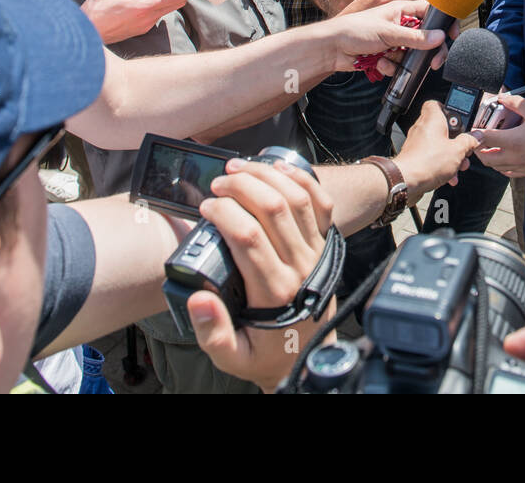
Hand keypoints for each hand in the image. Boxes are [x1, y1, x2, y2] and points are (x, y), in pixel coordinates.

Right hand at [79, 0, 192, 44]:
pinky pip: (155, 16)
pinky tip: (148, 0)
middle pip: (174, 4)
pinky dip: (157, 6)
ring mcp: (145, 26)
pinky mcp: (141, 30)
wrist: (87, 32)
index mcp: (144, 6)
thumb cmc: (97, 11)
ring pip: (165, 10)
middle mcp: (148, 18)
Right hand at [188, 158, 336, 391]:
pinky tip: (277, 167)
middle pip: (273, 209)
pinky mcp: (326, 246)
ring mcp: (316, 253)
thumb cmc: (264, 354)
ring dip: (267, 176)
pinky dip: (302, 180)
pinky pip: (321, 204)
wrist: (306, 358)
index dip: (224, 213)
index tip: (204, 207)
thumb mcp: (230, 356)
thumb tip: (198, 298)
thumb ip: (212, 332)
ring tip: (239, 167)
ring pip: (297, 199)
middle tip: (219, 182)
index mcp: (272, 292)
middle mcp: (300, 267)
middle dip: (242, 186)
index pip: (247, 236)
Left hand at [325, 0, 447, 72]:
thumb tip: (439, 38)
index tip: (450, 36)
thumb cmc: (353, 30)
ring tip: (389, 59)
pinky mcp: (388, 54)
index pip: (430, 12)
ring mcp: (394, 40)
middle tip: (433, 62)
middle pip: (426, 36)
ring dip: (404, 61)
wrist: (331, 49)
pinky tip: (380, 64)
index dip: (442, 23)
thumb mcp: (387, 32)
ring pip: (414, 53)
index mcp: (401, 9)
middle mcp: (400, 23)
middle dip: (429, 51)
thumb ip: (415, 36)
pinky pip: (400, 64)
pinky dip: (392, 67)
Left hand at [395, 100, 478, 200]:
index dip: (449, 109)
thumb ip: (469, 141)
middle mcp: (422, 128)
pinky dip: (440, 164)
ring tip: (459, 166)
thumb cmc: (427, 162)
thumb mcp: (457, 151)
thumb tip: (476, 136)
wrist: (407, 181)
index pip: (436, 104)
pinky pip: (431, 156)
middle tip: (464, 148)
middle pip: (442, 128)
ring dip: (450, 155)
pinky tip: (449, 176)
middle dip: (456, 140)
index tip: (459, 119)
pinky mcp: (414, 157)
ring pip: (438, 144)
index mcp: (432, 120)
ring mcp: (417, 143)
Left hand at [472, 90, 524, 177]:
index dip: (477, 133)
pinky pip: (508, 173)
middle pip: (486, 157)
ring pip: (495, 167)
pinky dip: (502, 167)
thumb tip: (504, 97)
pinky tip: (505, 159)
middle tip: (479, 140)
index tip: (476, 129)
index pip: (485, 138)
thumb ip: (516, 103)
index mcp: (513, 140)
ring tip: (490, 148)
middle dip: (479, 149)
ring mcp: (520, 166)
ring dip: (489, 158)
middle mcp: (514, 156)